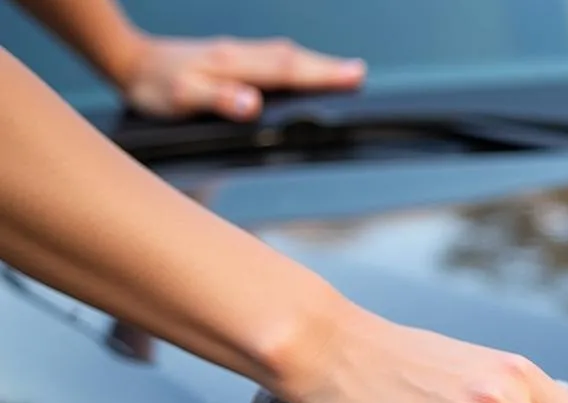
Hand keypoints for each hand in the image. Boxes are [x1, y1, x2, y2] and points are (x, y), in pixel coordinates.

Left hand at [118, 36, 365, 119]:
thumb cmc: (153, 86)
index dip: (320, 75)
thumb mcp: (180, 98)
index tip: (353, 77)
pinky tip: (302, 72)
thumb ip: (218, 100)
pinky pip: (272, 59)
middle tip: (360, 75)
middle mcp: (238, 54)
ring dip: (314, 64)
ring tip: (343, 73)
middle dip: (327, 68)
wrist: (128, 60)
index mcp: (232, 64)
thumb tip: (252, 104)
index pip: (285, 70)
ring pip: (283, 56)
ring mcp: (236, 53)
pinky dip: (295, 65)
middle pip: (291, 59)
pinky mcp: (231, 56)